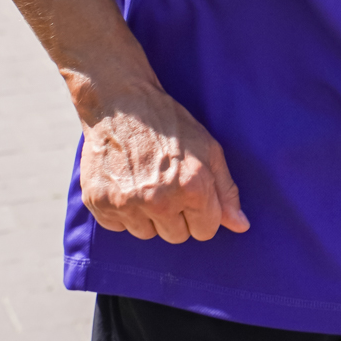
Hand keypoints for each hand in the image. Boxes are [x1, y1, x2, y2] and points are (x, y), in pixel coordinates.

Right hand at [79, 79, 249, 243]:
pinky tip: (125, 184)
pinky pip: (118, 227)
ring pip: (146, 234)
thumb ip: (226, 190)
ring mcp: (128, 204)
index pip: (205, 231)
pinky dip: (122, 211)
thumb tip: (240, 225)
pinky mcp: (100, 203)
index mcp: (192, 187)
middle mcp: (160, 201)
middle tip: (166, 185)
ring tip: (144, 182)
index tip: (191, 194)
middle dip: (175, 216)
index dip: (201, 213)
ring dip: (148, 216)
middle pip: (176, 236)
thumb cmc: (169, 123)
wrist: (121, 103)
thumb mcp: (208, 148)